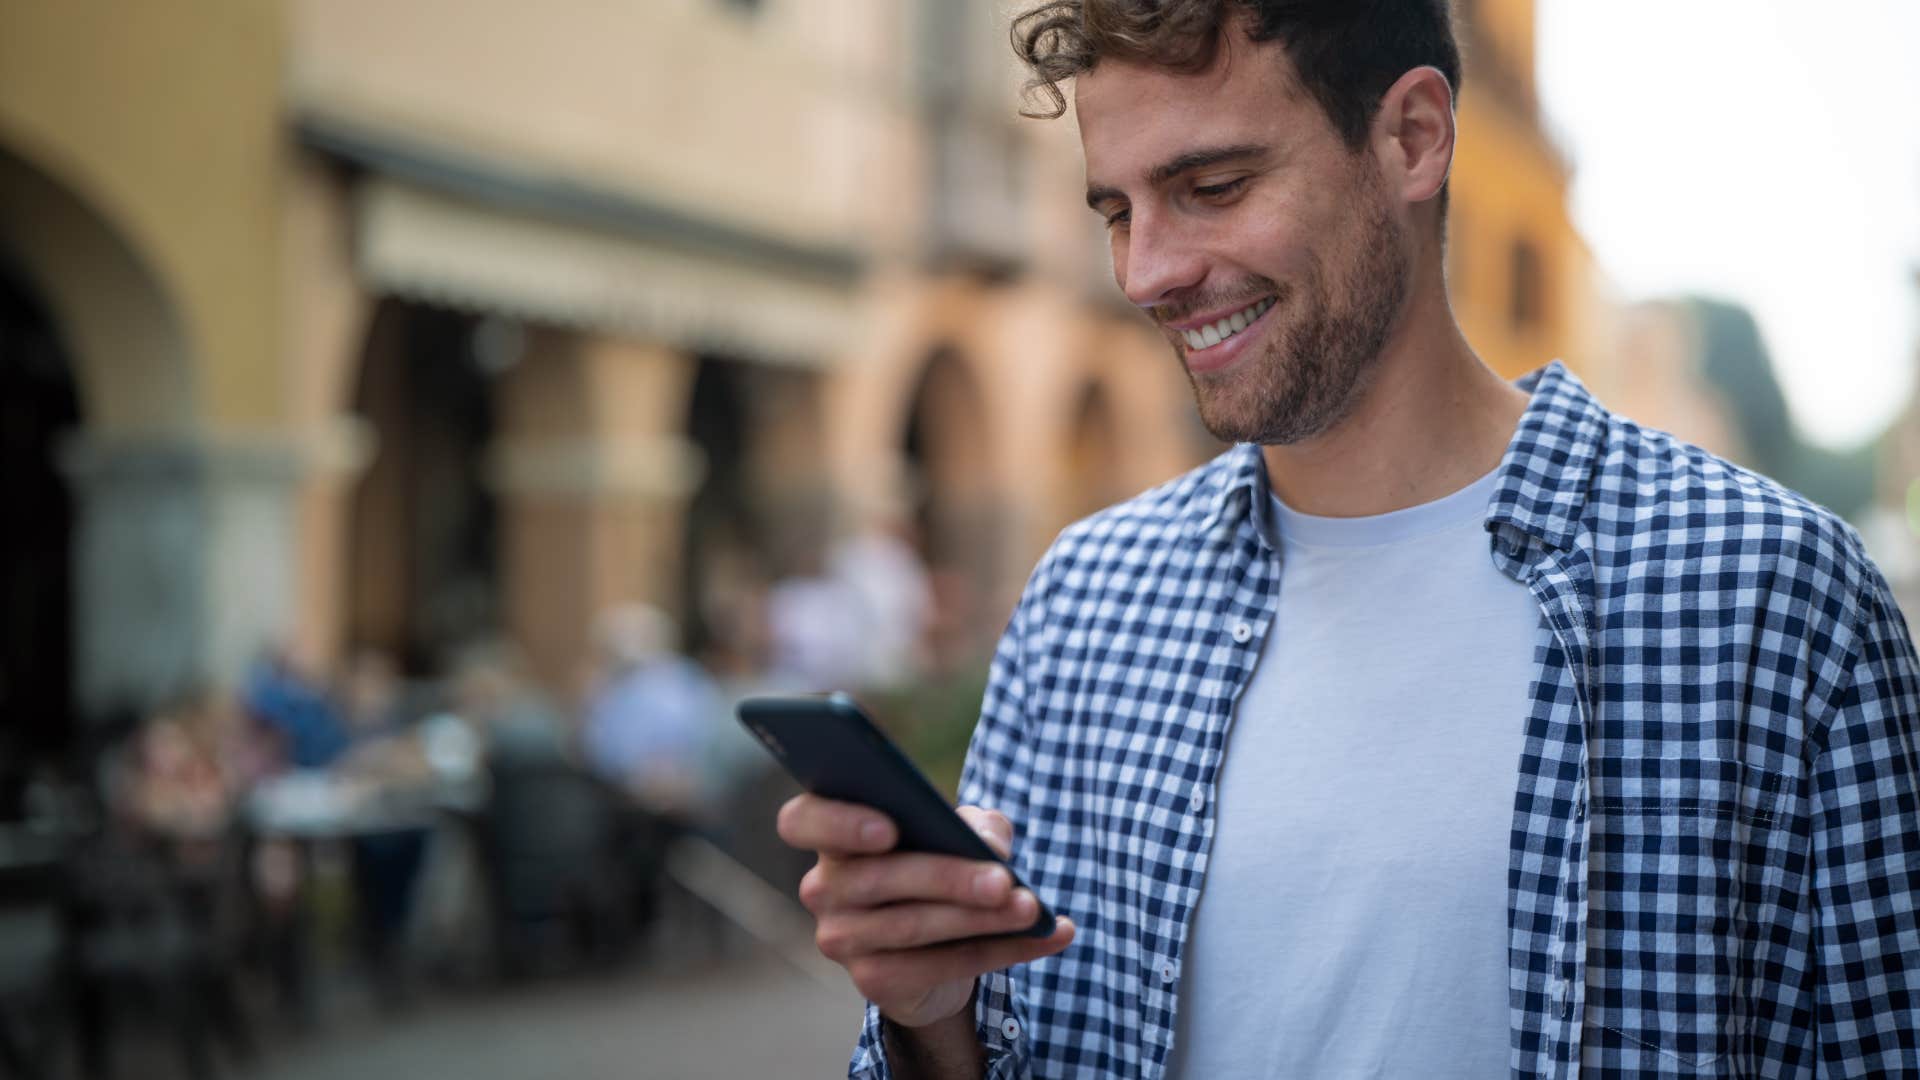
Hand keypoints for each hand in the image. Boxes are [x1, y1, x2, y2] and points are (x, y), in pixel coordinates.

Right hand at [778, 795, 1074, 1029]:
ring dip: (981, 918)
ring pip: (911, 926)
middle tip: (1001, 878)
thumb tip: (991, 844)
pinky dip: (1002, 950)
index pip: (801, 820)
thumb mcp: (960, 833)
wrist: (935, 946)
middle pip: (876, 879)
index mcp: (832, 835)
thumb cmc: (940, 864)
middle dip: (946, 877)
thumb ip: (976, 824)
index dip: (839, 823)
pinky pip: (941, 965)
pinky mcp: (873, 980)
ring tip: (1031, 907)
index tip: (890, 827)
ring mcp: (841, 938)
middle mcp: (823, 887)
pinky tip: (1049, 935)